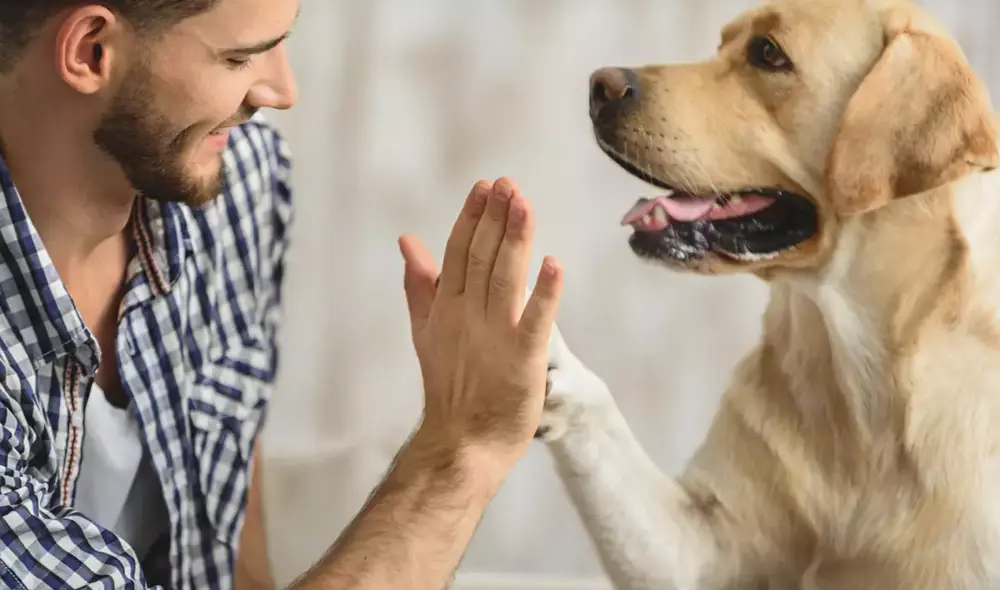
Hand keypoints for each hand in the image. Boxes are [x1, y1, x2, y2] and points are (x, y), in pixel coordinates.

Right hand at [397, 177, 562, 479]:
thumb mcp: (426, 329)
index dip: (473, 217)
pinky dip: (543, 293)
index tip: (486, 187)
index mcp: (447, 306)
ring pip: (505, 278)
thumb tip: (407, 241)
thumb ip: (420, 284)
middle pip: (482, 257)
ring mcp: (495, 335)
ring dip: (515, 240)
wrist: (460, 441)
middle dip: (495, 218)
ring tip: (524, 205)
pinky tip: (553, 264)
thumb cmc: (450, 385)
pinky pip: (535, 320)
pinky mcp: (523, 358)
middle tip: (508, 184)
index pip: (458, 251)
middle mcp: (468, 315)